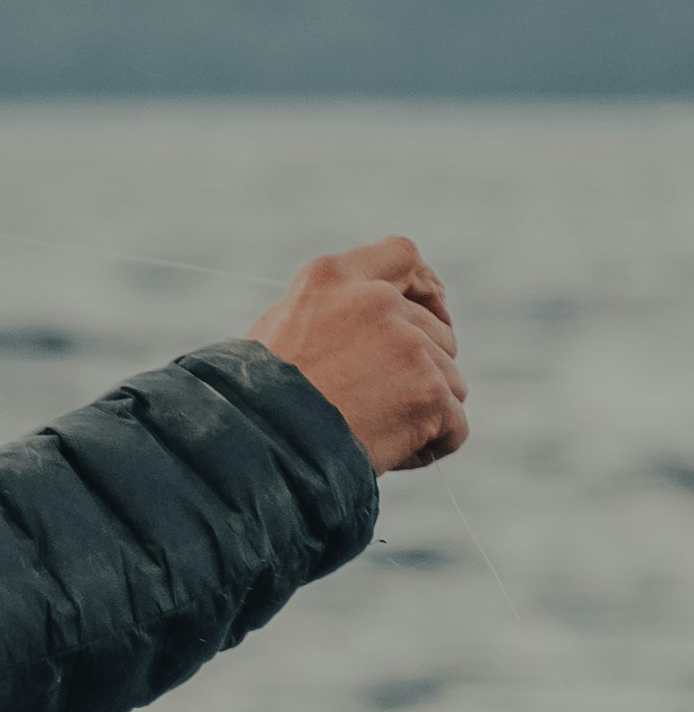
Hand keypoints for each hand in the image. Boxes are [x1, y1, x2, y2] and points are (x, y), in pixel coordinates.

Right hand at [252, 234, 466, 474]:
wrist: (260, 447)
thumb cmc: (256, 401)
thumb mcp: (280, 330)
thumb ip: (329, 313)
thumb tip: (366, 325)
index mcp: (331, 277)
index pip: (402, 255)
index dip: (426, 286)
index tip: (434, 312)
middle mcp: (375, 300)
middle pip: (436, 332)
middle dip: (422, 371)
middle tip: (383, 407)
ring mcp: (409, 344)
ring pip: (450, 381)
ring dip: (424, 412)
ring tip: (375, 437)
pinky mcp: (430, 390)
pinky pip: (455, 426)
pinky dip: (431, 446)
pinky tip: (392, 457)